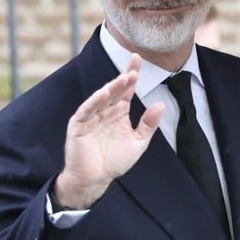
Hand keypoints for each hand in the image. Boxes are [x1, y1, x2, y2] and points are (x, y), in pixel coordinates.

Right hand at [54, 54, 164, 208]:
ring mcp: (91, 117)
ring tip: (124, 78)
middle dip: (124, 77)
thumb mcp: (138, 142)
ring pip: (102, 98)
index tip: (138, 60)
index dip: (132, 75)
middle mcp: (105, 111)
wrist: (95, 180)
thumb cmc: (114, 161)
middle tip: (134, 65)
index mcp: (119, 113)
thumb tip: (161, 104)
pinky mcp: (78, 126)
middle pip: (115, 90)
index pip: (126, 90)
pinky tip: (103, 94)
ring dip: (112, 87)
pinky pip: (86, 111)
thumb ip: (148, 124)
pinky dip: (94, 102)